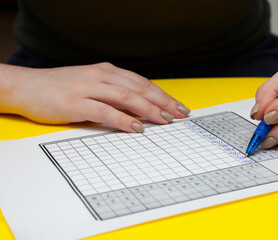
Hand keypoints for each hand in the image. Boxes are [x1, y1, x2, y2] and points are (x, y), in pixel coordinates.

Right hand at [4, 62, 189, 131]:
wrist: (27, 87)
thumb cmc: (61, 89)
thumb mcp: (91, 84)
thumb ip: (113, 92)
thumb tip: (138, 108)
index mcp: (106, 72)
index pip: (142, 83)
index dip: (162, 95)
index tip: (178, 106)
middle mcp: (101, 76)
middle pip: (140, 88)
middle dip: (163, 102)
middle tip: (180, 114)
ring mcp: (88, 88)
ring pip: (127, 97)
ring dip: (149, 109)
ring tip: (165, 121)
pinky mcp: (76, 103)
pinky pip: (105, 111)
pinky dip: (123, 119)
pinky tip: (136, 127)